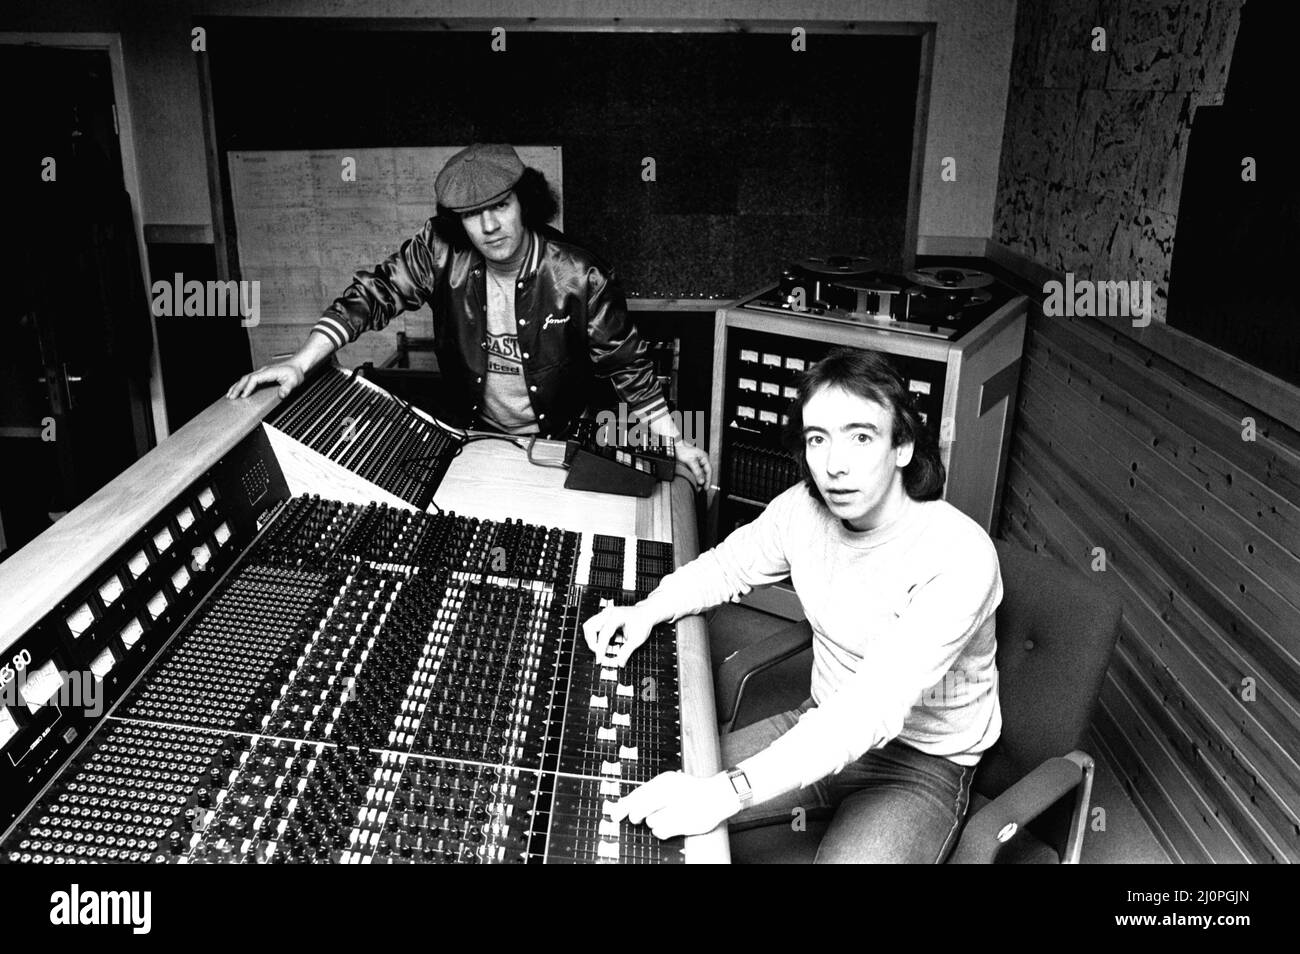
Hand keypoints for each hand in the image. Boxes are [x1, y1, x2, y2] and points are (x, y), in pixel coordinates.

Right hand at [226, 360, 304, 399]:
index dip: (248, 387)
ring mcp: (261, 373)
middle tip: (231, 397)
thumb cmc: (295, 372)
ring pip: (245, 378)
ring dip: (237, 386)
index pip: (254, 379)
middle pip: (246, 378)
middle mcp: (263, 371)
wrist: (297, 365)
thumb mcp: (294, 381)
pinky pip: (248, 379)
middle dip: (237, 388)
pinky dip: (241, 385)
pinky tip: (238, 390)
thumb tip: (282, 395)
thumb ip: (287, 388)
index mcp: (268, 372)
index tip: (243, 396)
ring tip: (229, 395)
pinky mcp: (262, 375)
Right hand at [582, 603, 658, 665]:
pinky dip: (595, 636)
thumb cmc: (643, 622)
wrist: (646, 613)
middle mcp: (609, 613)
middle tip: (599, 654)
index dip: (600, 649)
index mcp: (617, 616)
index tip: (599, 660)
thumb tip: (619, 663)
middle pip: (589, 627)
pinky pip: (593, 625)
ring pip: (588, 625)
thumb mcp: (637, 639)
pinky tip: (604, 642)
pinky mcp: (604, 616)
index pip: (603, 634)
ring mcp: (605, 613)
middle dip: (592, 643)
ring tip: (599, 648)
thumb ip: (626, 652)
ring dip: (591, 639)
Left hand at [611, 771, 738, 838]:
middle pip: (638, 810)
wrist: (717, 796)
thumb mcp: (669, 783)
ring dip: (654, 822)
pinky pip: (660, 832)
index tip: (614, 816)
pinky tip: (672, 823)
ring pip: (650, 822)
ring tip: (668, 815)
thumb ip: (647, 792)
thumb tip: (622, 804)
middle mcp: (667, 792)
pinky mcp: (681, 822)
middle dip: (636, 816)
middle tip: (639, 817)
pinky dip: (663, 830)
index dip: (622, 807)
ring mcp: (675, 807)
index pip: (636, 795)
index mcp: (663, 781)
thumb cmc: (691, 790)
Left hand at [674, 440, 711, 489]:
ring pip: (701, 474)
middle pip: (705, 473)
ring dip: (699, 480)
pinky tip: (694, 482)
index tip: (706, 487)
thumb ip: (697, 471)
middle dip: (703, 481)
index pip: (709, 470)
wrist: (673, 448)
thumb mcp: (690, 461)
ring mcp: (697, 462)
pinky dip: (695, 478)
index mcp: (704, 457)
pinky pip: (696, 473)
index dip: (708, 480)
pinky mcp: (692, 465)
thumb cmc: (682, 450)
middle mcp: (701, 460)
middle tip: (701, 488)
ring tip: (697, 487)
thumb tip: (701, 480)